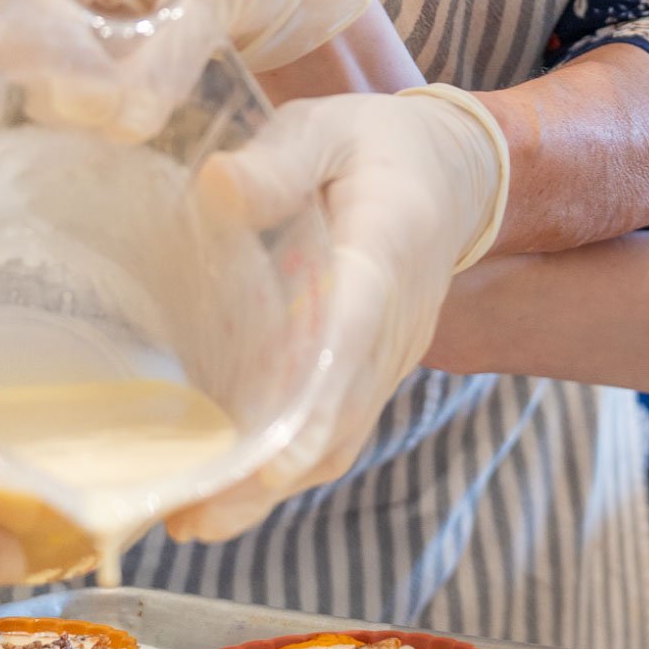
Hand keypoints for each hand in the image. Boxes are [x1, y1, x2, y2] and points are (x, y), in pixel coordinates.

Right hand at [0, 0, 372, 139]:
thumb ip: (175, 43)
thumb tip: (122, 125)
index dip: (47, 44)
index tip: (97, 98)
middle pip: (14, 40)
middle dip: (61, 87)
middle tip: (118, 121)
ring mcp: (70, 22)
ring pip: (39, 82)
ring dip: (83, 115)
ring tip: (139, 129)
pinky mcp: (97, 69)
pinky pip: (79, 105)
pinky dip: (106, 125)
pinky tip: (142, 140)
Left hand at [164, 85, 509, 540]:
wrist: (454, 173)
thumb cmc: (376, 148)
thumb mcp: (326, 129)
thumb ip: (278, 160)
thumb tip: (217, 189)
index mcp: (384, 255)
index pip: (354, 341)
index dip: (316, 405)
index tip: (273, 463)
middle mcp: (393, 324)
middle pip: (340, 416)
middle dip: (271, 476)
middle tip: (193, 519)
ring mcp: (388, 356)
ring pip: (337, 437)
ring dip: (272, 487)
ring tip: (193, 520)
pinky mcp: (372, 372)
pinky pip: (334, 429)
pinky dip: (284, 467)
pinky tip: (223, 486)